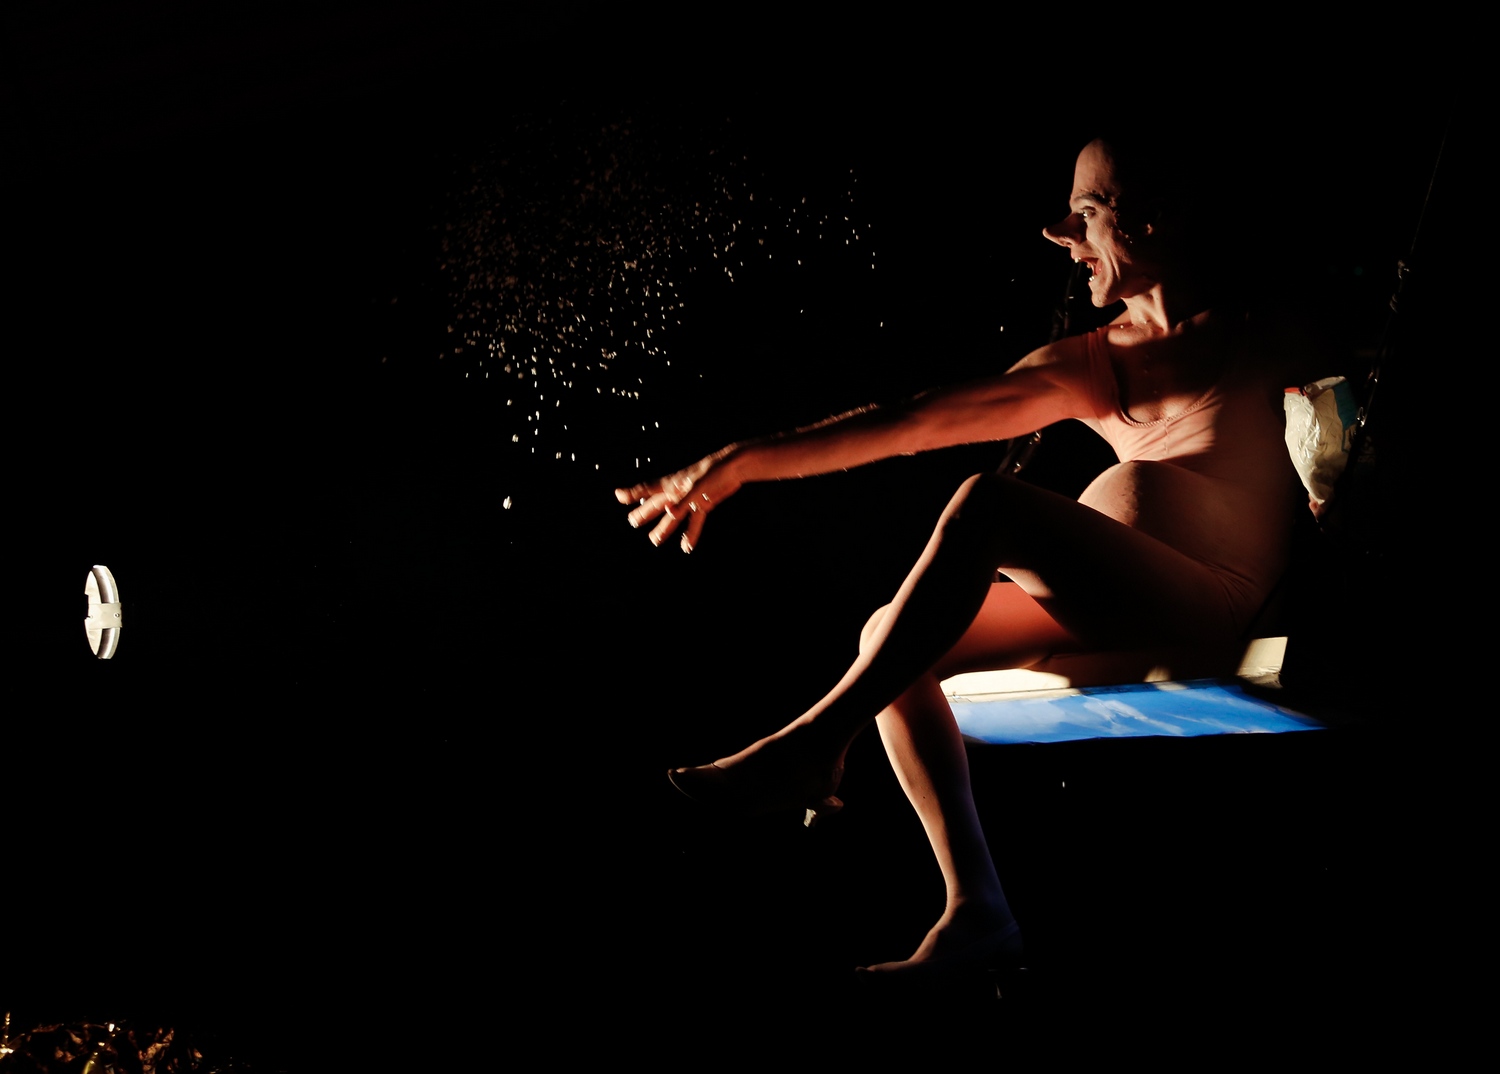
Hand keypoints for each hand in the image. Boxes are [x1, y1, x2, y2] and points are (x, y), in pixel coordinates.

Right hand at [614, 449, 740, 552]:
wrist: (734, 467)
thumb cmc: (712, 472)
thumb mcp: (697, 486)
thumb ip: (683, 500)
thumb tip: (670, 512)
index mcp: (672, 484)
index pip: (647, 489)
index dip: (632, 493)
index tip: (618, 495)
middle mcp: (678, 492)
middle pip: (657, 504)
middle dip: (644, 513)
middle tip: (632, 521)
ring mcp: (690, 498)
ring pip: (673, 516)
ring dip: (664, 528)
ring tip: (655, 541)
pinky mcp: (703, 504)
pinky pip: (694, 521)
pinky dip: (690, 534)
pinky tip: (686, 547)